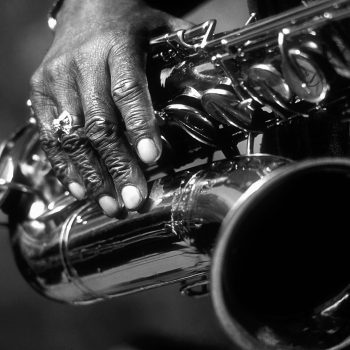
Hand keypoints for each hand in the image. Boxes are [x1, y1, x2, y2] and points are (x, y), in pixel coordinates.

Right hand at [30, 0, 189, 215]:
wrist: (85, 5)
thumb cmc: (129, 23)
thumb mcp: (160, 28)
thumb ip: (185, 53)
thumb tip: (216, 82)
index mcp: (116, 46)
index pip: (127, 89)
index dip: (139, 126)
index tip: (151, 159)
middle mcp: (81, 63)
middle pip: (99, 122)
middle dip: (117, 165)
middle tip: (134, 198)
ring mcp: (56, 78)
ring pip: (72, 135)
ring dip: (92, 175)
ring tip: (111, 204)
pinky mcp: (40, 91)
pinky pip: (50, 136)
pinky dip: (65, 166)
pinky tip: (81, 189)